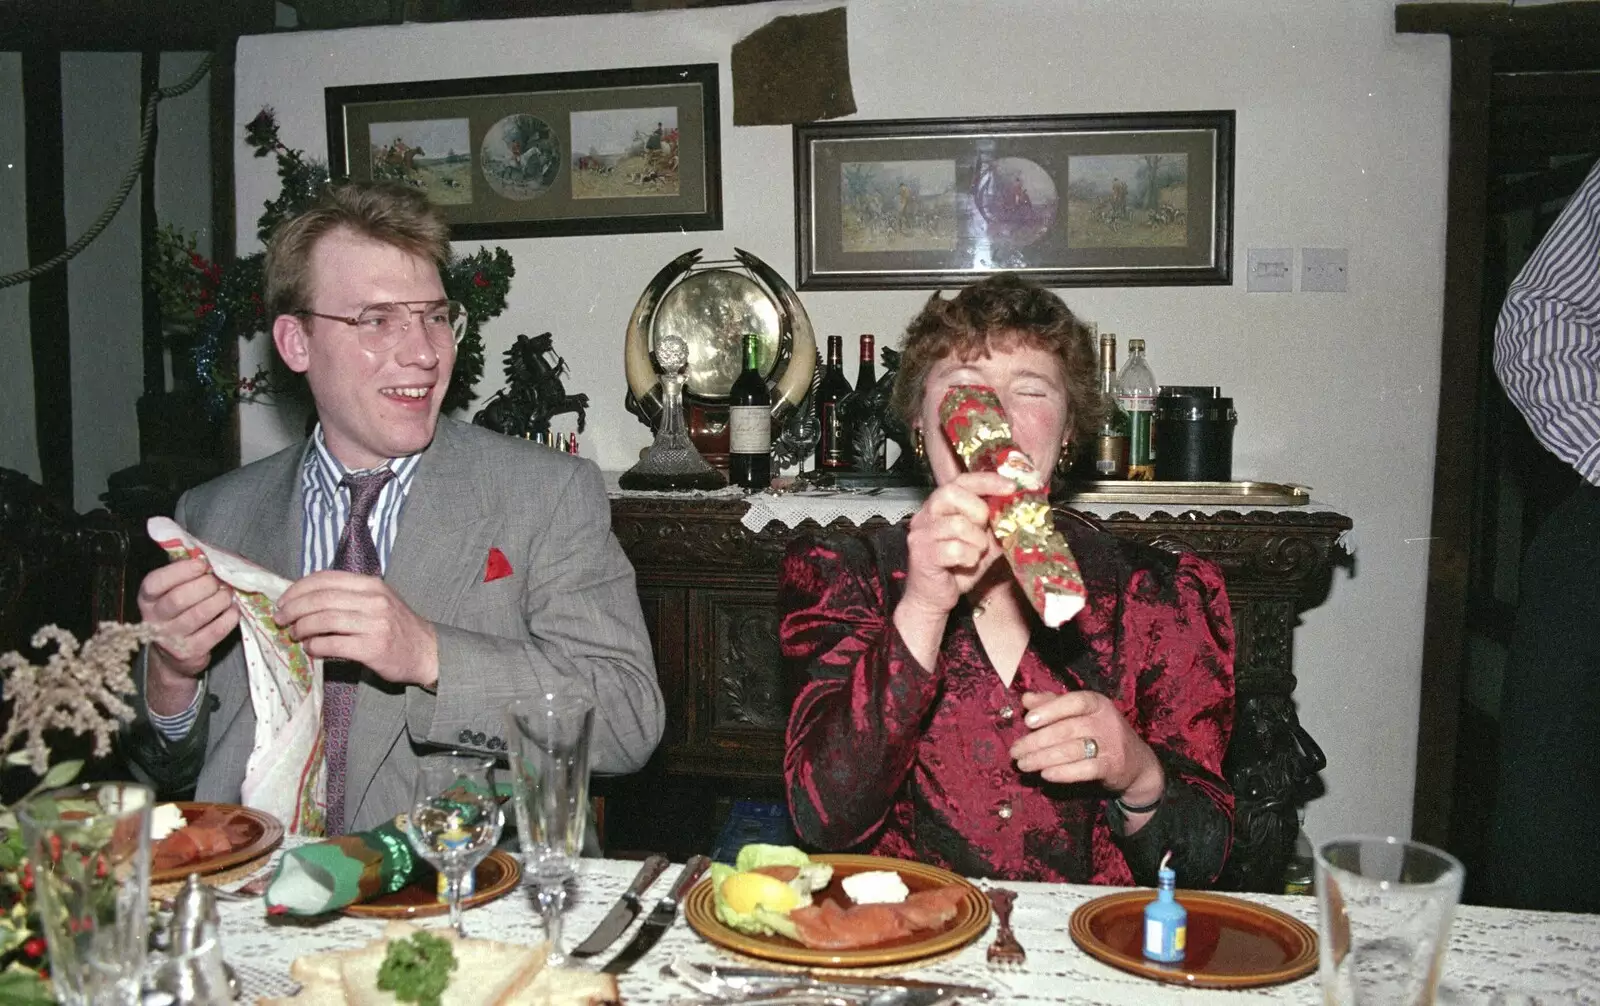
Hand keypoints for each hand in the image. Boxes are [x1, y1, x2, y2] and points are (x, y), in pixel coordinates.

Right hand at [137, 557, 240, 705]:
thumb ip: (182, 574)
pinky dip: (228, 618)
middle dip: (205, 586)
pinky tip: (232, 610)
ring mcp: (171, 639)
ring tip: (227, 594)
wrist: (173, 656)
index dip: (180, 571)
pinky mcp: (190, 653)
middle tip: (217, 582)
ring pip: (199, 614)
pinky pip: (215, 631)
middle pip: (179, 598)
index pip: (155, 582)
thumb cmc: (176, 614)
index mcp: (147, 599)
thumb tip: (206, 556)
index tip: (201, 565)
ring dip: (219, 600)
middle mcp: (154, 619)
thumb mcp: (170, 592)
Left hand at [274, 570, 438, 687]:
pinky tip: (311, 648)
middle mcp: (374, 601)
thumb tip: (304, 598)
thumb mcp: (378, 600)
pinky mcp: (373, 648)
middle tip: (279, 619)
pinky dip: (315, 646)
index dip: (298, 588)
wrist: (427, 652)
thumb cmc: (397, 626)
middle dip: (293, 609)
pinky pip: (333, 644)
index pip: (326, 579)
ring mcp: (375, 624)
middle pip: (321, 599)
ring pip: (324, 620)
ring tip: (294, 635)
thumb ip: (348, 595)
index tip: (283, 600)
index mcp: (372, 584)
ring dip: (301, 628)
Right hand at [900, 471, 1015, 618]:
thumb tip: (1017, 510)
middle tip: (984, 531)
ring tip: (975, 554)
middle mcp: (925, 515)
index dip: (987, 481)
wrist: (933, 599)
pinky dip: (968, 557)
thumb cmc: (956, 570)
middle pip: (952, 493)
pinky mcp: (922, 555)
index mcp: (939, 507)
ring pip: (958, 524)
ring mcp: (921, 534)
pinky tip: (967, 564)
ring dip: (977, 542)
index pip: (961, 481)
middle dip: (978, 511)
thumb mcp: (982, 543)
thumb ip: (994, 525)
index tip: (1011, 487)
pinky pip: (955, 549)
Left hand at [1009, 690, 1164, 802]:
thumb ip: (1053, 704)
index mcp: (1096, 703)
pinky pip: (1086, 770)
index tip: (1028, 721)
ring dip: (1043, 758)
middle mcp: (1105, 721)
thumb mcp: (1080, 714)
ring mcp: (1111, 744)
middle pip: (1067, 729)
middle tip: (1015, 751)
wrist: (1136, 763)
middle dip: (1036, 741)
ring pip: (1072, 750)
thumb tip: (1026, 699)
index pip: (1073, 701)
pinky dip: (1064, 773)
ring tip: (1023, 764)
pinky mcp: (1113, 767)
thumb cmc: (1099, 732)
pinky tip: (1045, 774)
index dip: (1050, 710)